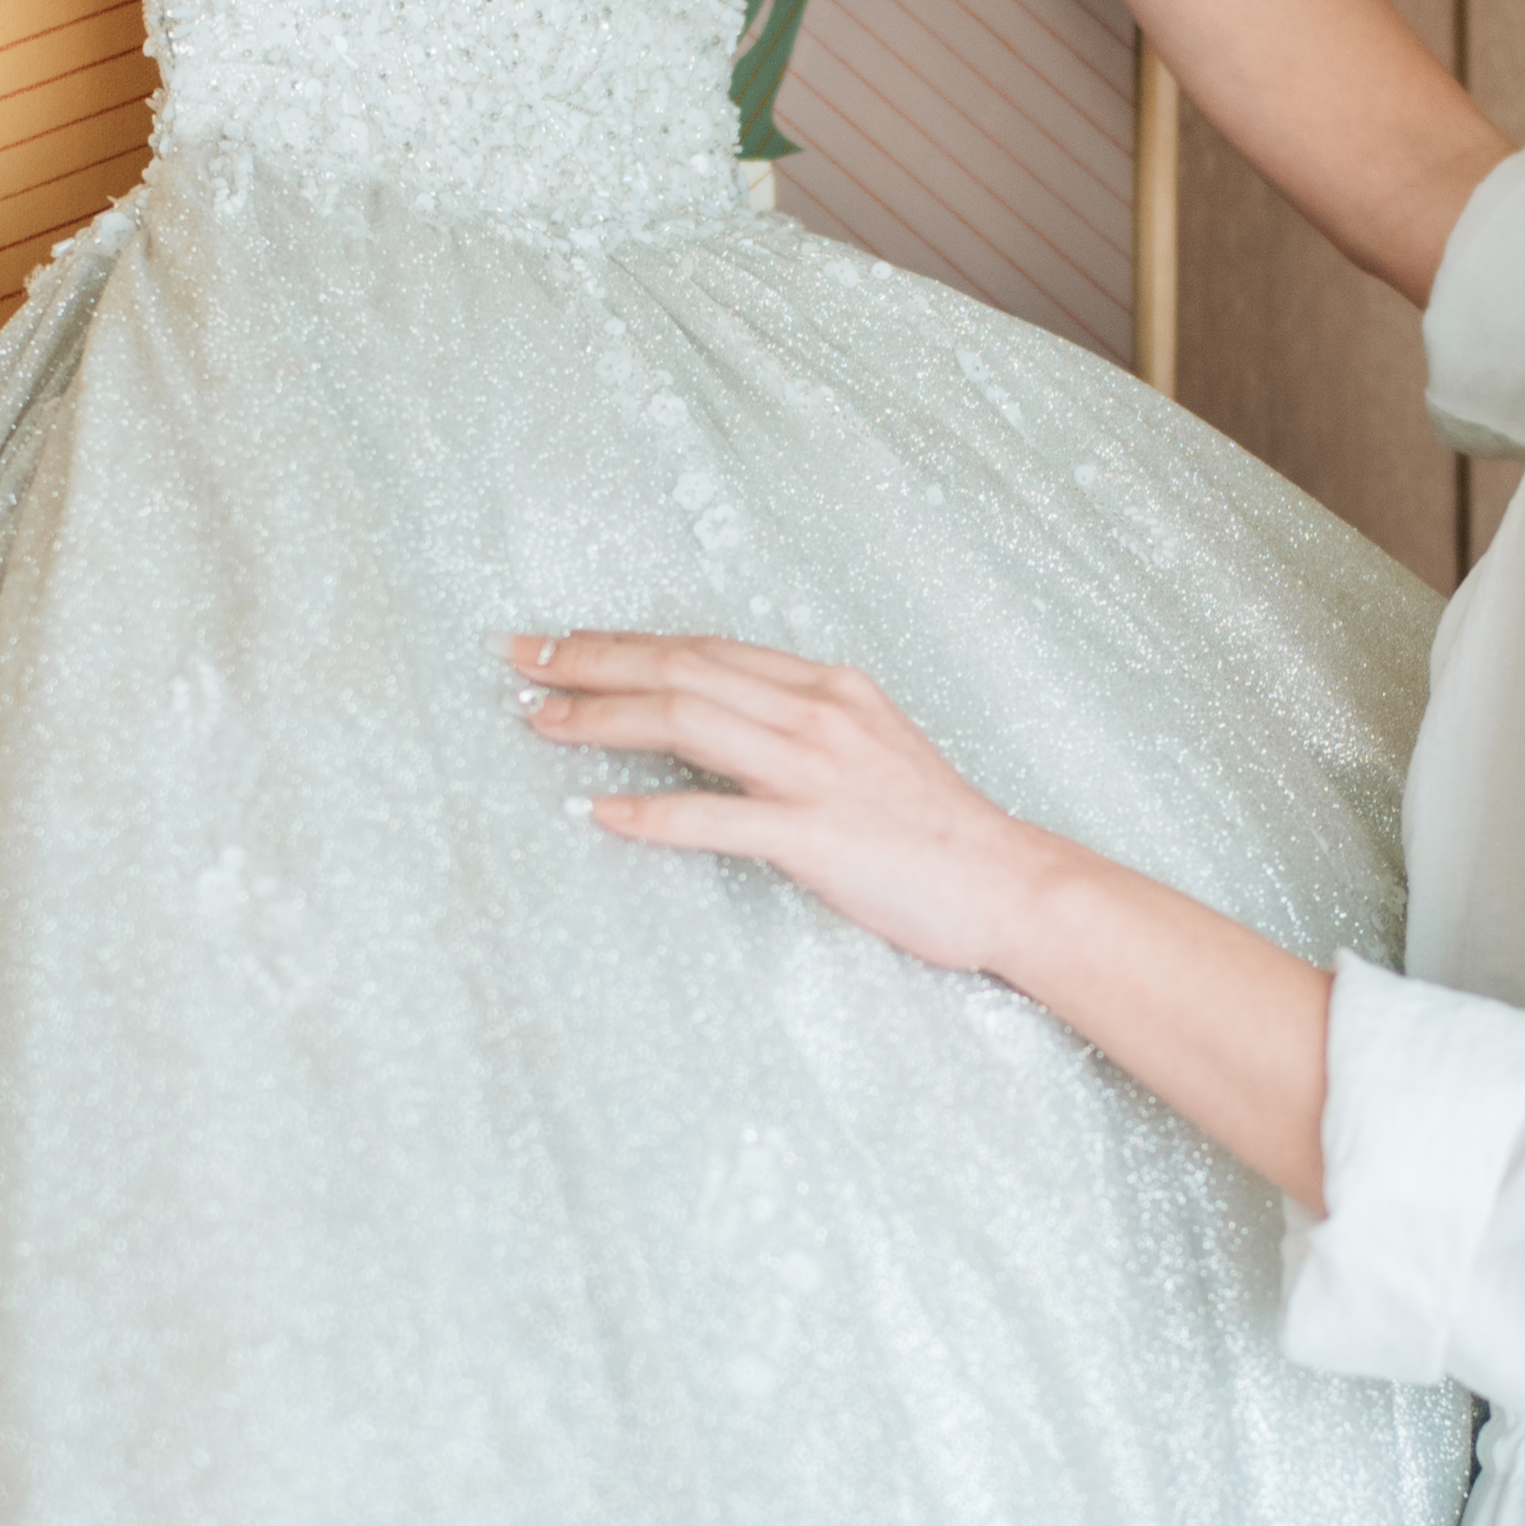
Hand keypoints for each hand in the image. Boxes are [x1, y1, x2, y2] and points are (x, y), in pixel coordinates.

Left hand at [510, 628, 1037, 976]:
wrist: (1006, 882)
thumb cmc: (935, 828)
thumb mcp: (868, 746)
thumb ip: (797, 726)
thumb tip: (718, 723)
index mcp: (828, 686)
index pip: (704, 647)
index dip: (624, 643)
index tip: (562, 645)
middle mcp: (817, 713)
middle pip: (681, 668)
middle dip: (590, 660)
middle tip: (518, 660)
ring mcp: (816, 771)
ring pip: (686, 721)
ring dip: (601, 719)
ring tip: (539, 720)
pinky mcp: (815, 835)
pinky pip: (715, 818)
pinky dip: (650, 814)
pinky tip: (598, 814)